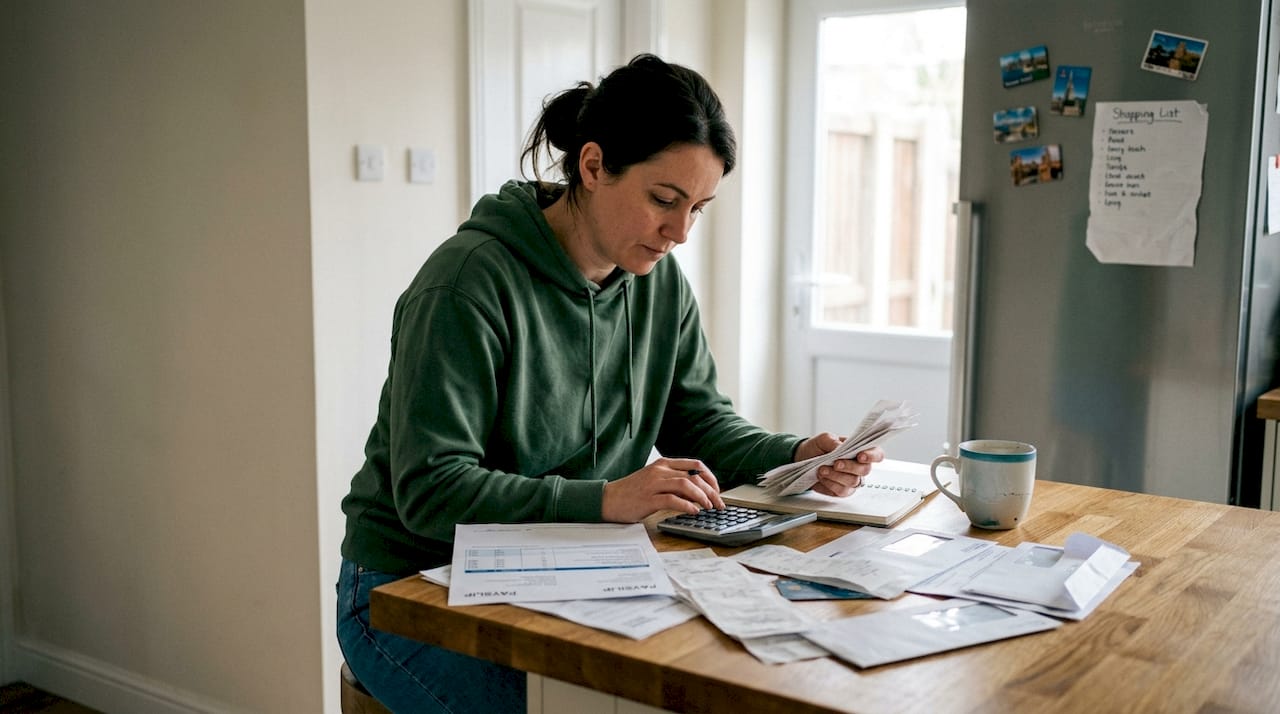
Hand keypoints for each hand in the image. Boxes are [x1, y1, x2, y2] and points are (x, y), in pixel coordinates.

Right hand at [601, 458, 724, 522]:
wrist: (608, 499)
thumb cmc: (632, 492)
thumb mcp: (655, 480)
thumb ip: (674, 482)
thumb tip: (698, 491)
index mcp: (663, 464)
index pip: (695, 465)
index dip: (711, 477)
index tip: (717, 490)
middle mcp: (660, 471)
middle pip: (694, 477)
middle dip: (711, 491)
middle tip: (718, 503)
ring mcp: (653, 484)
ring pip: (686, 485)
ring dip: (702, 497)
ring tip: (708, 507)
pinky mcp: (648, 499)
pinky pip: (672, 500)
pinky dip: (687, 506)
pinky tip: (693, 511)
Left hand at [795, 433, 883, 497]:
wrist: (804, 458)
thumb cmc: (818, 447)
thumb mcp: (824, 439)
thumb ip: (833, 442)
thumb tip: (841, 447)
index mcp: (860, 450)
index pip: (876, 454)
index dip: (872, 456)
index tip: (861, 456)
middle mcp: (859, 466)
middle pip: (865, 470)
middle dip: (850, 467)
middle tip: (836, 463)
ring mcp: (852, 479)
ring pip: (853, 482)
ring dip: (836, 476)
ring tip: (822, 469)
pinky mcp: (842, 490)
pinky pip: (841, 491)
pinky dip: (830, 483)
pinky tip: (822, 477)